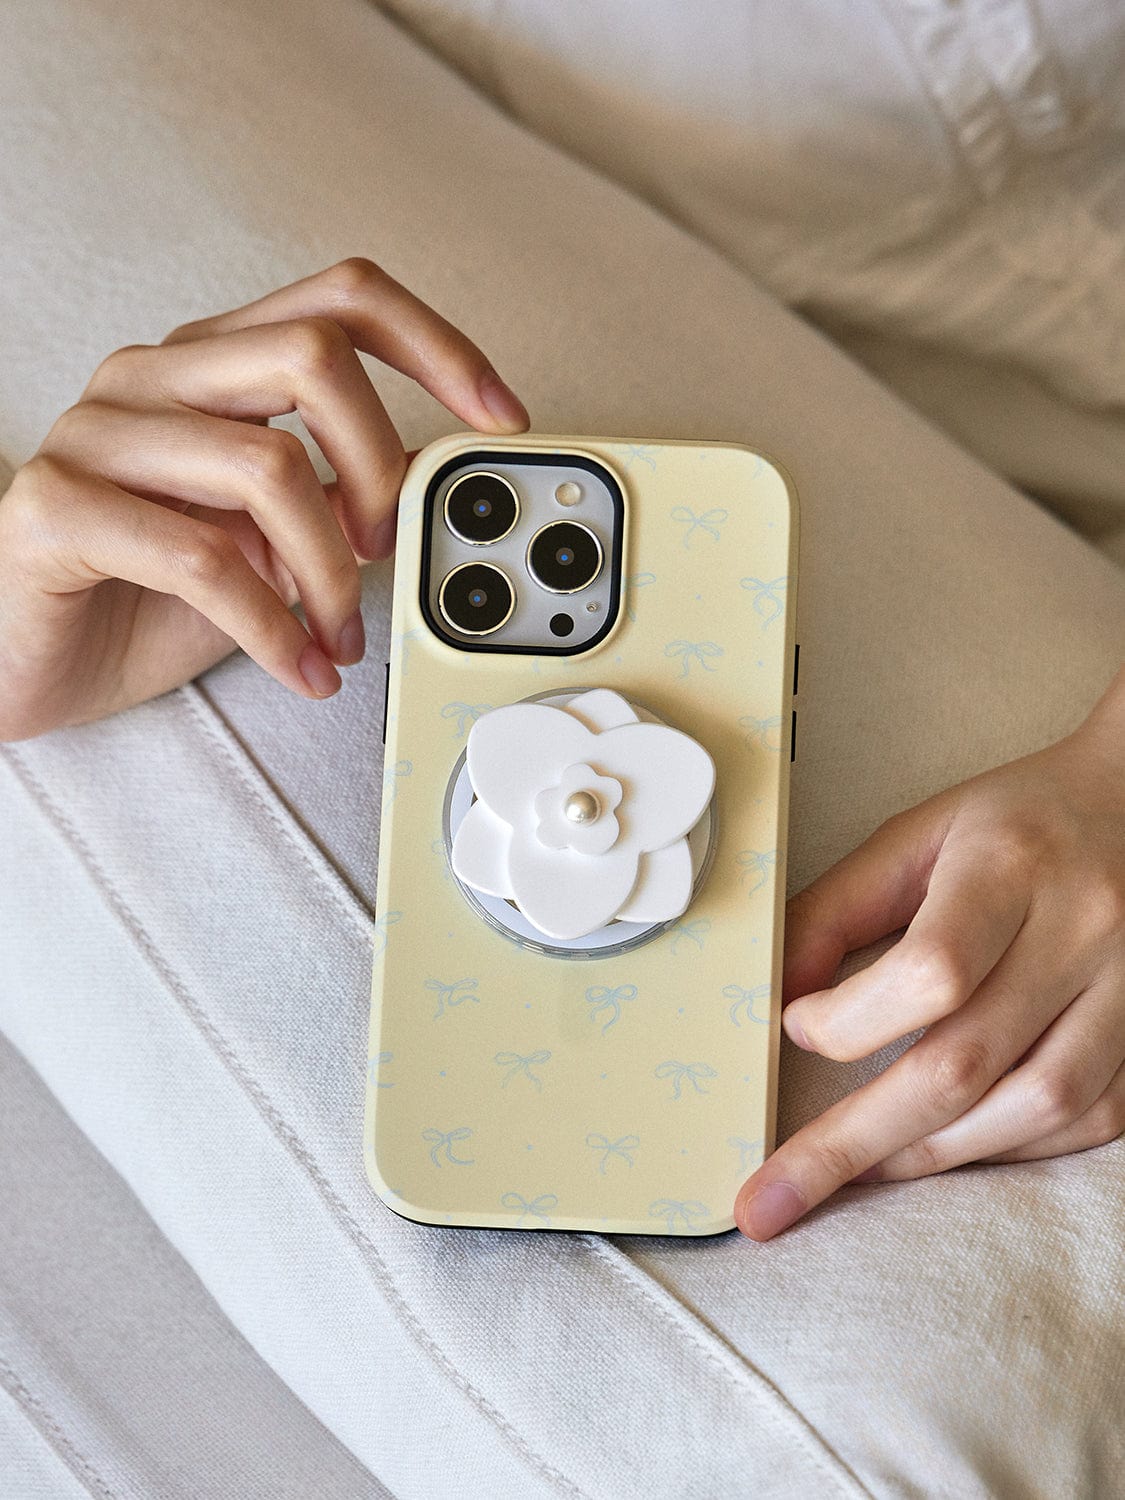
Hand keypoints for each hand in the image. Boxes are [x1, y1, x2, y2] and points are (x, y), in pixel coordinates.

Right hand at [0, 257, 529, 740]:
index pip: (341, 299)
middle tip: (384, 551)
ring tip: (337, 637)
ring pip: (268, 463)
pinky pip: (199, 559)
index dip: (438, 345)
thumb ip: (336, 503)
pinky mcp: (56, 508)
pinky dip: (273, 628)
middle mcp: (153, 377)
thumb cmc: (148, 595)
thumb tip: (429, 502)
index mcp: (211, 364)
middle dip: (383, 468)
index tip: (500, 417)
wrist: (24, 657)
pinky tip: (299, 668)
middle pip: (314, 355)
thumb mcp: (269, 541)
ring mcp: (97, 433)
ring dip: (332, 574)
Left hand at [735, 670, 1124, 1239]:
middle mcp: (1080, 930)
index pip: (932, 970)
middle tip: (772, 1198)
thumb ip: (838, 910)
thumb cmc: (1016, 822)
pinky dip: (1006, 1145)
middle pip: (966, 1063)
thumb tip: (778, 997)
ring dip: (929, 1154)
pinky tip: (947, 1144)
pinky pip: (1083, 1121)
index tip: (796, 1029)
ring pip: (1032, 1108)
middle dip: (855, 1141)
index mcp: (1009, 865)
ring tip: (855, 1172)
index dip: (851, 1021)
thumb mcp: (916, 835)